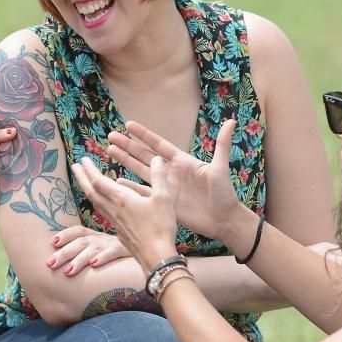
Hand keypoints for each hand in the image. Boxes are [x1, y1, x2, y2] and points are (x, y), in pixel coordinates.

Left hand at [47, 225, 131, 275]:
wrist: (150, 251)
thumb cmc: (125, 255)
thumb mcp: (107, 252)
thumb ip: (91, 255)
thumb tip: (69, 268)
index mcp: (98, 236)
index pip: (79, 231)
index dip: (65, 235)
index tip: (52, 242)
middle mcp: (104, 238)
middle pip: (81, 242)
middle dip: (64, 252)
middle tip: (50, 264)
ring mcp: (115, 243)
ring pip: (94, 248)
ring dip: (79, 259)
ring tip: (68, 271)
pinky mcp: (127, 250)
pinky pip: (114, 252)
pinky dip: (103, 257)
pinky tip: (94, 264)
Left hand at [70, 157, 178, 271]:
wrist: (156, 257)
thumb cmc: (160, 227)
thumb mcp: (164, 198)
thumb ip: (159, 177)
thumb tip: (157, 158)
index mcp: (121, 199)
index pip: (99, 181)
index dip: (89, 169)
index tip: (82, 159)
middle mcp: (114, 209)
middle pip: (91, 191)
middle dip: (82, 177)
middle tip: (74, 167)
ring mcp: (115, 222)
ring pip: (96, 203)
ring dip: (88, 190)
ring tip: (84, 183)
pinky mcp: (119, 232)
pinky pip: (104, 213)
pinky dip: (98, 203)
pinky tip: (103, 205)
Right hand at [107, 119, 242, 239]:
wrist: (223, 220)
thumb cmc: (224, 194)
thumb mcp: (220, 168)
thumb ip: (222, 144)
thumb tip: (232, 121)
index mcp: (182, 161)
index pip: (158, 144)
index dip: (143, 135)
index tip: (128, 124)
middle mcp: (170, 172)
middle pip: (144, 155)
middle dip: (128, 146)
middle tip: (111, 136)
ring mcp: (165, 187)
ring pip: (140, 171)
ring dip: (125, 162)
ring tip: (110, 151)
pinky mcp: (163, 202)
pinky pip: (143, 192)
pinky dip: (130, 187)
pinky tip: (117, 182)